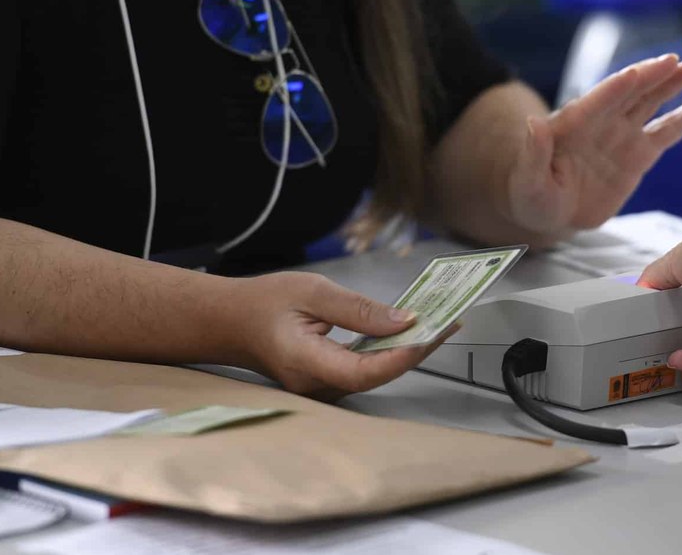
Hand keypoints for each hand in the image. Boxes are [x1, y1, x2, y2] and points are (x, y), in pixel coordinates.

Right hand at [230, 272, 452, 400]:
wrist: (231, 323)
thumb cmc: (265, 303)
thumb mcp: (313, 292)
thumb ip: (358, 309)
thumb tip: (404, 320)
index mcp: (307, 363)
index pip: (366, 371)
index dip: (403, 355)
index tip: (432, 331)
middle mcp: (317, 385)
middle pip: (378, 375)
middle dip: (417, 349)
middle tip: (450, 321)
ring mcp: (322, 389)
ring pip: (376, 374)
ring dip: (408, 350)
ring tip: (439, 324)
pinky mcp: (328, 382)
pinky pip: (367, 370)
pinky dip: (390, 351)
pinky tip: (410, 332)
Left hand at [508, 54, 681, 234]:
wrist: (550, 211)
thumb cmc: (532, 195)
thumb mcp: (527, 180)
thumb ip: (533, 153)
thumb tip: (533, 123)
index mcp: (572, 125)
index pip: (596, 102)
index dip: (615, 88)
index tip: (634, 74)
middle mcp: (601, 122)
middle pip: (630, 93)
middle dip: (650, 77)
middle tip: (675, 60)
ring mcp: (623, 134)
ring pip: (653, 103)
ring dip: (673, 83)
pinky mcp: (641, 154)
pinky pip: (671, 130)